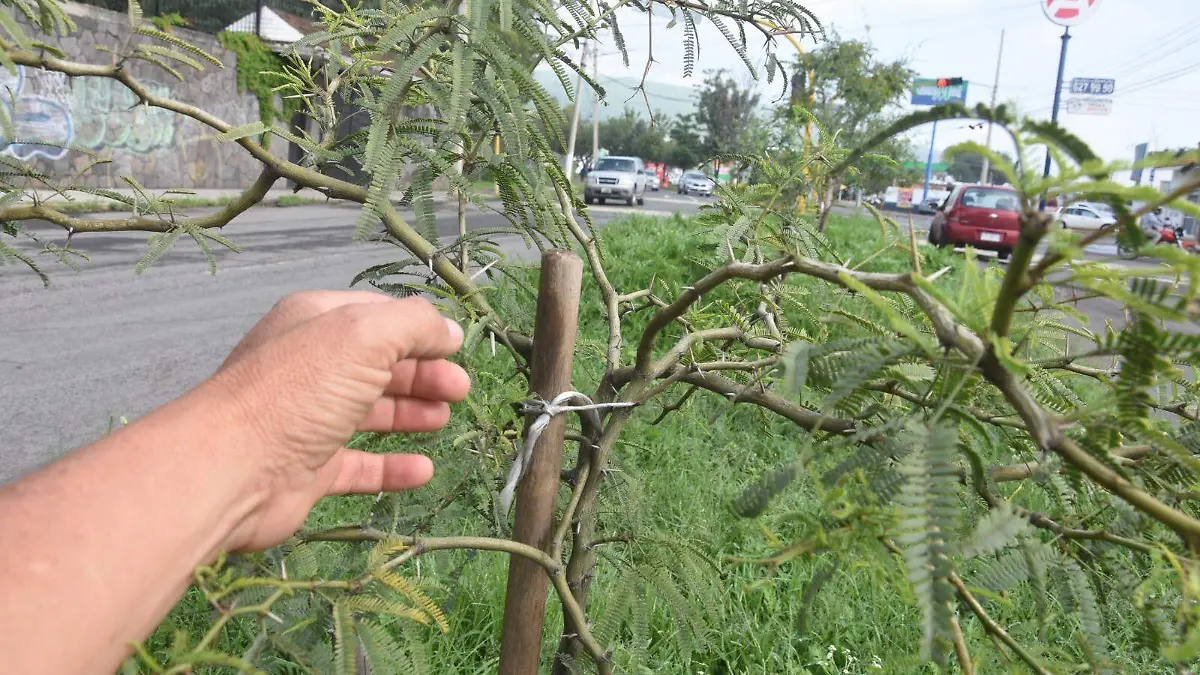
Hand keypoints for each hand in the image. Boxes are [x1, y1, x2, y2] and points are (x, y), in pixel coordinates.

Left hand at [208, 291, 468, 550]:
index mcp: (316, 323)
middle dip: (422, 374)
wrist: (231, 469)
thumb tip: (450, 331)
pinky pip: (359, 465)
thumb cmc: (297, 392)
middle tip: (460, 389)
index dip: (419, 330)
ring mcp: (307, 420)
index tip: (457, 348)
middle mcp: (310, 368)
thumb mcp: (363, 335)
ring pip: (369, 413)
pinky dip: (391, 466)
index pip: (377, 316)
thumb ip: (414, 325)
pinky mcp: (308, 469)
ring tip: (444, 420)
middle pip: (377, 365)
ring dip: (410, 414)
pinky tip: (422, 470)